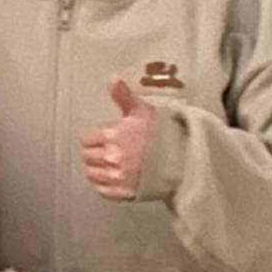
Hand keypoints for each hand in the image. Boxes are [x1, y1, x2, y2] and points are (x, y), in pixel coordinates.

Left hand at [82, 75, 155, 199]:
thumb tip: (113, 79)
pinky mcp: (124, 193)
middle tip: (104, 149)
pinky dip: (103, 184)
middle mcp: (113, 157)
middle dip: (93, 151)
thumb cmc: (165, 135)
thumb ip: (123, 96)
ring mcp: (118, 176)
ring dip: (96, 168)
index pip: (86, 138)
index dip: (93, 136)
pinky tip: (111, 177)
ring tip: (107, 163)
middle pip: (86, 156)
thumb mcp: (142, 110)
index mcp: (114, 135)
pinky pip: (101, 190)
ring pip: (91, 173)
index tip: (101, 137)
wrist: (185, 160)